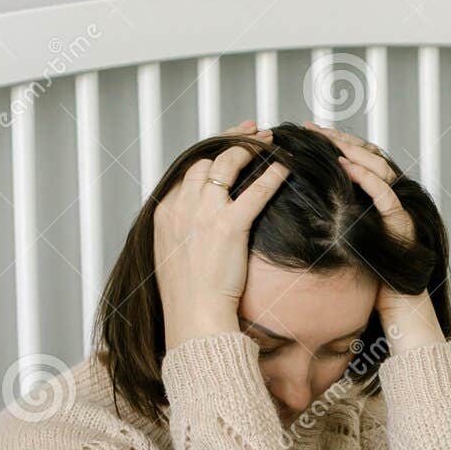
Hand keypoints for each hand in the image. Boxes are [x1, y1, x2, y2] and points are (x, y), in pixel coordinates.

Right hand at [154, 118, 288, 350]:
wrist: (193, 317)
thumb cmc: (186, 298)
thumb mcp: (171, 258)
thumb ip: (180, 235)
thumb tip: (194, 232)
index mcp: (165, 212)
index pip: (188, 172)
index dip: (210, 156)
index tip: (226, 147)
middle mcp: (181, 206)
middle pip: (207, 160)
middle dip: (231, 142)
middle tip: (252, 132)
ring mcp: (203, 213)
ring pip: (228, 165)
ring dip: (250, 147)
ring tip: (270, 140)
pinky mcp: (229, 226)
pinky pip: (255, 191)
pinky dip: (272, 174)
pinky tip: (286, 166)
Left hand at [309, 122, 445, 355]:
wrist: (401, 315)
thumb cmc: (374, 288)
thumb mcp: (347, 248)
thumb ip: (335, 225)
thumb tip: (303, 213)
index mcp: (380, 203)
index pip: (360, 161)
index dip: (335, 145)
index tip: (307, 133)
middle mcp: (394, 201)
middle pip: (369, 157)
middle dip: (339, 141)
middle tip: (311, 129)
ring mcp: (402, 212)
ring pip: (380, 169)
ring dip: (351, 152)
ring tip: (325, 141)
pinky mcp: (404, 227)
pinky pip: (387, 196)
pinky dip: (367, 179)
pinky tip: (345, 167)